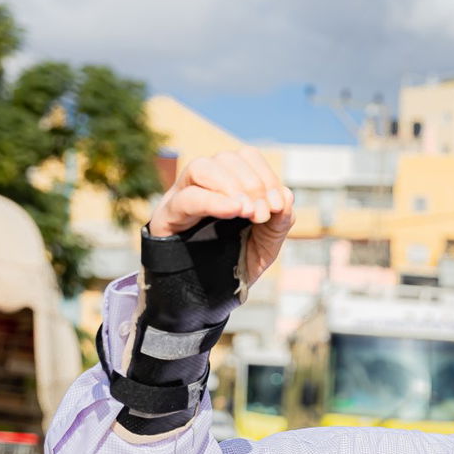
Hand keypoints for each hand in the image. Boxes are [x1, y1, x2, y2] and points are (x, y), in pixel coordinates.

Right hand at [147, 147, 294, 284]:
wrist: (207, 296)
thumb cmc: (235, 262)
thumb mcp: (266, 244)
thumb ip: (279, 221)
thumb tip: (287, 196)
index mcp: (229, 185)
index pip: (246, 157)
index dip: (265, 175)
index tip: (278, 205)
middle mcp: (204, 185)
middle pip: (226, 158)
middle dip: (252, 184)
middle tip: (262, 213)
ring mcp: (182, 197)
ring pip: (201, 167)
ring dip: (232, 186)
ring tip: (247, 212)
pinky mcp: (167, 217)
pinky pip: (187, 198)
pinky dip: (214, 201)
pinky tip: (234, 211)